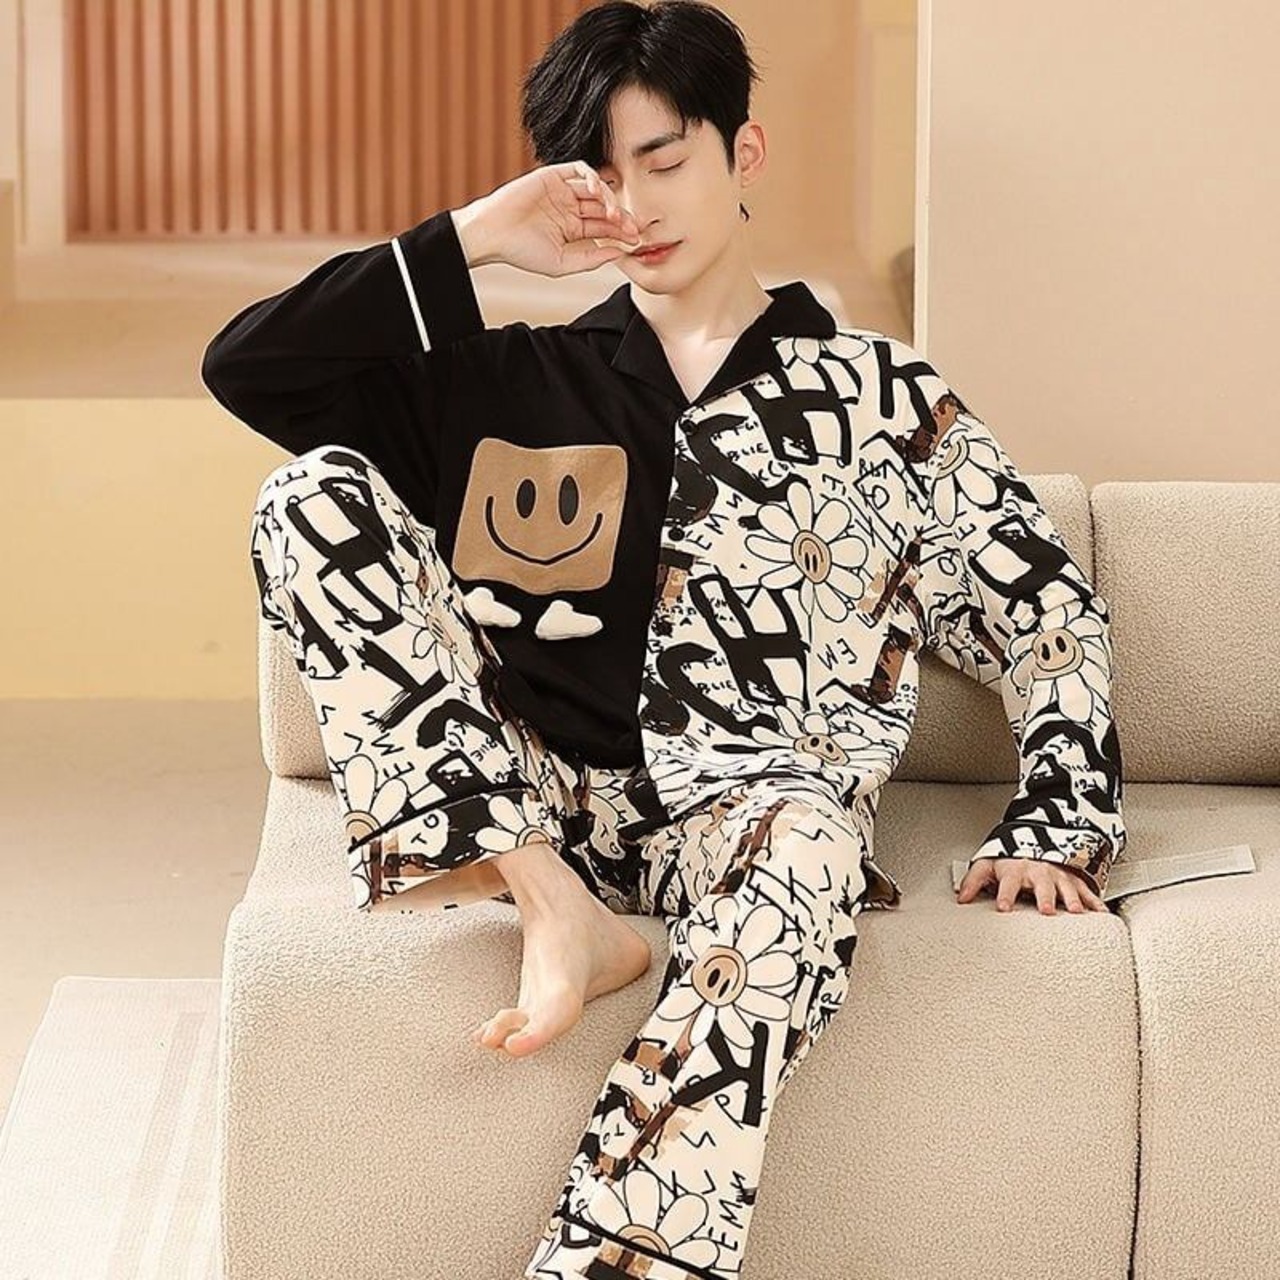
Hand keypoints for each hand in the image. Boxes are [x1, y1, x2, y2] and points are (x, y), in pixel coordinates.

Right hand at [452, 160, 642, 277]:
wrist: (493, 234)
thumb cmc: (521, 252)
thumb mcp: (561, 263)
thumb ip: (590, 259)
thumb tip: (617, 254)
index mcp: (572, 230)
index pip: (603, 228)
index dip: (620, 234)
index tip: (635, 241)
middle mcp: (569, 209)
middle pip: (604, 209)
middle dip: (621, 218)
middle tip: (634, 228)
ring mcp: (562, 191)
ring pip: (596, 189)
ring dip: (609, 200)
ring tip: (614, 215)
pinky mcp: (552, 176)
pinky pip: (579, 170)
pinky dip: (593, 178)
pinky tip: (598, 193)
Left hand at [956, 856, 1108, 913]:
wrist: (1034, 839)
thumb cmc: (1009, 859)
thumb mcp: (987, 865)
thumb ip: (973, 881)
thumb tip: (961, 898)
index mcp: (1015, 869)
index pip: (1009, 882)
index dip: (1005, 894)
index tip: (1003, 907)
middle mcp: (1038, 871)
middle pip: (1042, 884)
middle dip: (1044, 896)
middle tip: (1046, 910)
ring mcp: (1058, 875)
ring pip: (1067, 886)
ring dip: (1071, 898)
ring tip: (1074, 911)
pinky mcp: (1074, 879)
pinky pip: (1087, 891)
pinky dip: (1095, 902)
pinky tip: (1101, 914)